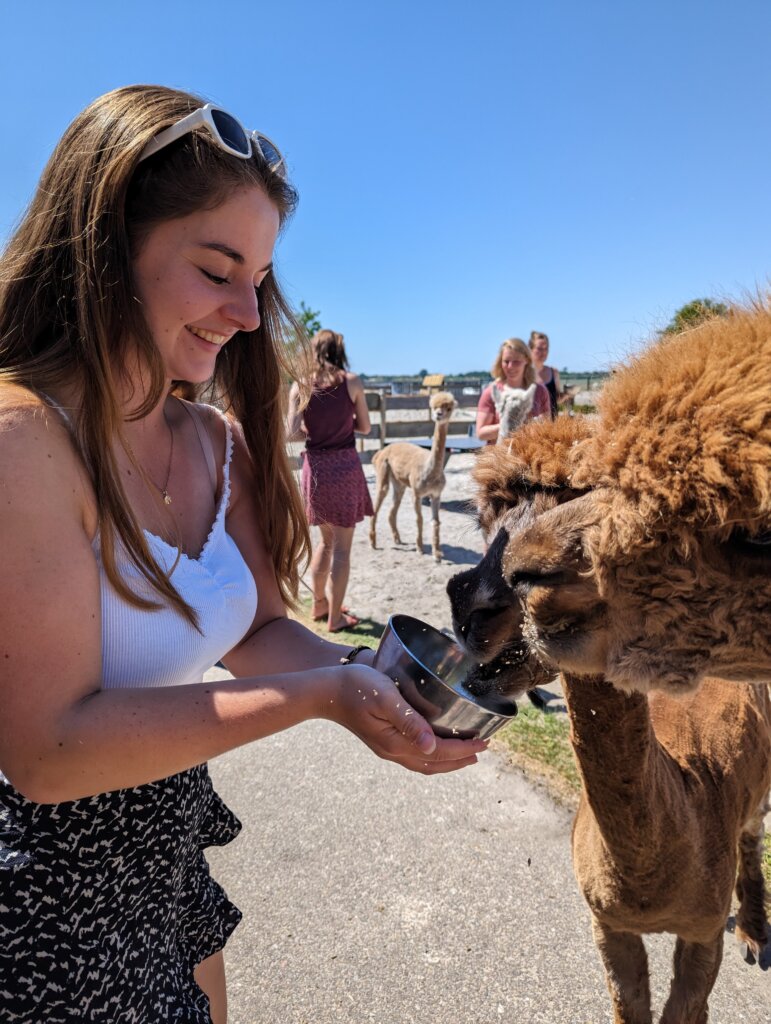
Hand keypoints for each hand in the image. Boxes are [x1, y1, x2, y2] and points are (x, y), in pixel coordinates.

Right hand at [320, 664, 487, 774]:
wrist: (325, 691)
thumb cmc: (355, 687)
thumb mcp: (385, 698)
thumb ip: (409, 721)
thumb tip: (431, 746)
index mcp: (396, 742)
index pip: (439, 752)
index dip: (464, 749)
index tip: (485, 743)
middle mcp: (392, 751)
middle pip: (433, 764)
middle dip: (459, 759)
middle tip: (481, 750)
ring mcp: (385, 748)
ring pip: (423, 763)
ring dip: (446, 761)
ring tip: (464, 753)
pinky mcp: (381, 741)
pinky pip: (412, 756)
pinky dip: (430, 756)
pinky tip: (433, 745)